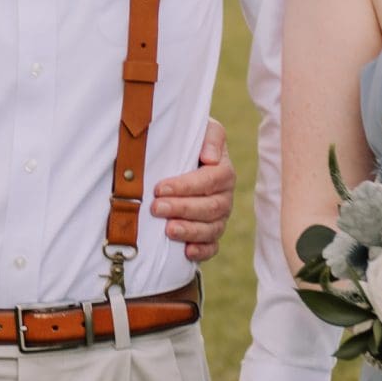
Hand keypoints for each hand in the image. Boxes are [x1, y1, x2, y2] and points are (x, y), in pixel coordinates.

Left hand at [150, 118, 236, 263]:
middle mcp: (224, 196)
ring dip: (190, 230)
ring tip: (168, 230)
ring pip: (212, 229)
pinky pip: (212, 247)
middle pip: (211, 207)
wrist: (181, 155)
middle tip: (156, 207)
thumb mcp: (202, 128)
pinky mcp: (210, 234)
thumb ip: (211, 137)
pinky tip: (187, 252)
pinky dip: (202, 251)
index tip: (160, 187)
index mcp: (223, 170)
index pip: (211, 180)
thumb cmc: (189, 140)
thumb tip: (211, 158)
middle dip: (182, 208)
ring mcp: (219, 217)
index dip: (186, 185)